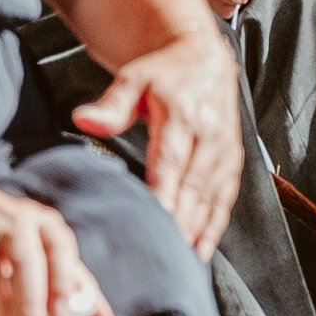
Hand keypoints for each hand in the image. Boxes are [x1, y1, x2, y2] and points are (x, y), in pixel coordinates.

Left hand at [69, 28, 242, 258]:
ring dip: (198, 227)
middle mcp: (210, 133)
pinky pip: (227, 195)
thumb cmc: (162, 72)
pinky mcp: (232, 157)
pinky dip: (217, 223)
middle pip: (193, 185)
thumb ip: (111, 105)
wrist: (204, 56)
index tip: (154, 223)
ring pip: (212, 195)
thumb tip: (82, 119)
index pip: (171, 161)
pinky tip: (202, 248)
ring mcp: (224, 147)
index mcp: (183, 114)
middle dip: (180, 221)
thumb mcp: (133, 79)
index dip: (164, 194)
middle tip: (161, 254)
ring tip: (180, 259)